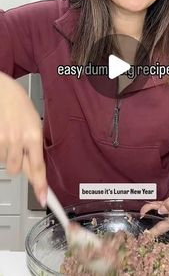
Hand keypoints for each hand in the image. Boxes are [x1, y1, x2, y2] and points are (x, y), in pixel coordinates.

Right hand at [0, 72, 46, 205]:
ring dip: (8, 154)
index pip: (38, 167)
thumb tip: (34, 169)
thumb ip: (34, 147)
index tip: (44, 198)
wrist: (2, 90)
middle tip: (18, 148)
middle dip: (19, 163)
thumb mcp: (34, 123)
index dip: (40, 186)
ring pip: (6, 163)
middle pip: (18, 170)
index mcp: (34, 135)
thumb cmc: (19, 104)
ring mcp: (2, 140)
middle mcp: (18, 140)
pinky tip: (2, 135)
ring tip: (9, 135)